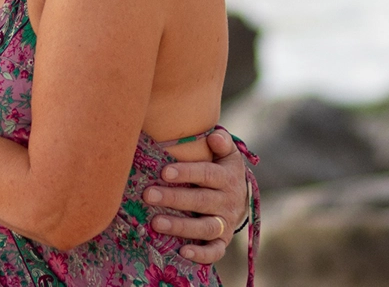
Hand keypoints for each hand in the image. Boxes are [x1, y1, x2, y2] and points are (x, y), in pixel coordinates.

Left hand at [142, 129, 247, 263]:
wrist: (240, 198)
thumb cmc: (223, 170)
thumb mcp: (227, 154)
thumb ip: (222, 142)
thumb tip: (214, 135)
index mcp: (226, 177)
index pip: (206, 174)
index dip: (186, 173)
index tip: (164, 172)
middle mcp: (227, 201)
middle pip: (200, 200)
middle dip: (174, 199)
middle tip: (148, 195)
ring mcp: (225, 223)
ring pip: (205, 227)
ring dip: (181, 226)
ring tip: (155, 223)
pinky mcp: (223, 241)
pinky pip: (215, 251)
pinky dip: (202, 254)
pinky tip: (183, 252)